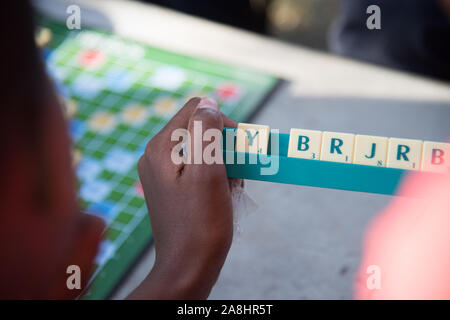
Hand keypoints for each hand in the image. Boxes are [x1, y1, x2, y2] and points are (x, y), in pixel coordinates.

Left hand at [129, 97, 236, 298]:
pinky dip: (215, 176)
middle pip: (198, 130)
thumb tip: (208, 102)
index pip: (196, 111)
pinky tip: (223, 194)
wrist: (188, 267)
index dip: (222, 124)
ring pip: (201, 150)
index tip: (238, 147)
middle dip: (224, 147)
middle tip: (236, 172)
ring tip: (230, 187)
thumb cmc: (202, 222)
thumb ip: (206, 130)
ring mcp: (161, 173)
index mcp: (161, 147)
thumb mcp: (208, 171)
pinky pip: (197, 168)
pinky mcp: (170, 188)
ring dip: (223, 163)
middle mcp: (156, 155)